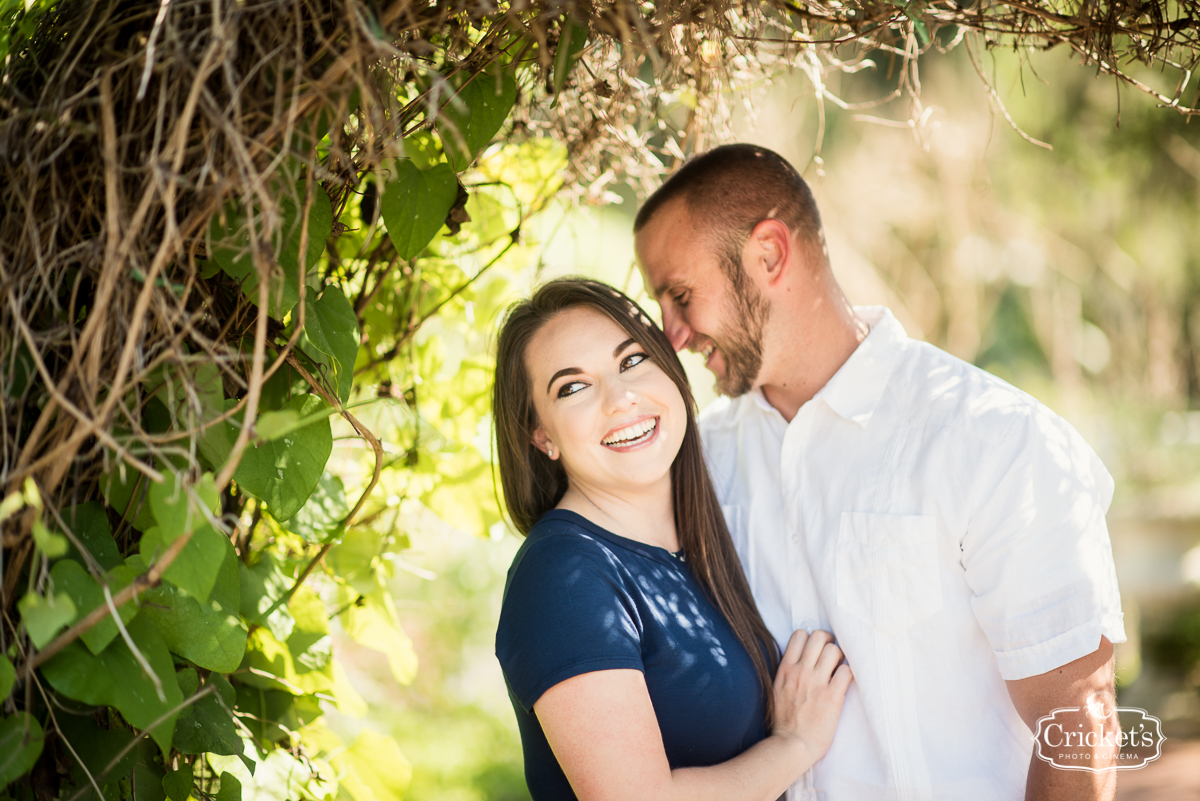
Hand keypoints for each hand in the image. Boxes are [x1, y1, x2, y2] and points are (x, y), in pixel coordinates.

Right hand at [770, 629, 852, 763]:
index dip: (812, 637)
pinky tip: (846, 682)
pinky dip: (849, 673)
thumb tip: (800, 659)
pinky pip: (847, 672)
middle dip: (829, 640)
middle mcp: (801, 671)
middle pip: (819, 636)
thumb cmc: (784, 720)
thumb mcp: (777, 689)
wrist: (791, 744)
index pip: (800, 635)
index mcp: (786, 668)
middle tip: (833, 653)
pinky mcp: (832, 697)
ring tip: (839, 668)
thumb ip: (787, 672)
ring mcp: (817, 683)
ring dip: (840, 656)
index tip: (818, 648)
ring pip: (834, 650)